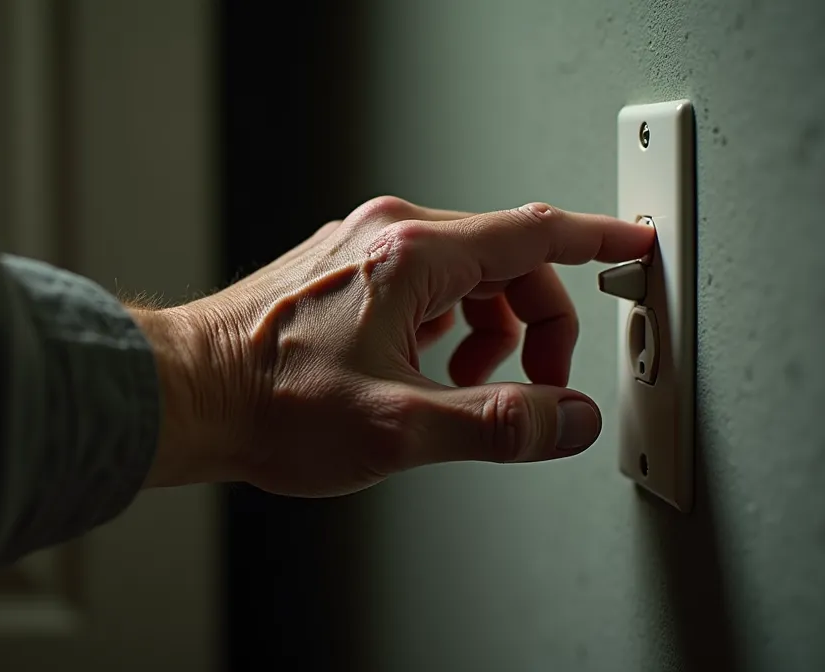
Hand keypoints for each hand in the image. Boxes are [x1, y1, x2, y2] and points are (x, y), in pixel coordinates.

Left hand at [133, 197, 655, 495]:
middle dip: (540, 324)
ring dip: (490, 329)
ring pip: (466, 274)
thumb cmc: (269, 402)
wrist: (188, 394)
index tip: (637, 248)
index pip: (536, 235)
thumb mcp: (400, 428)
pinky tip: (422, 370)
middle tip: (539, 386)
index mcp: (413, 254)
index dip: (599, 244)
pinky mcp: (340, 270)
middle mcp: (388, 235)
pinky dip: (447, 324)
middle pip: (508, 261)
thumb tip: (569, 420)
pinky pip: (424, 283)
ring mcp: (360, 248)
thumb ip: (500, 424)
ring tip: (465, 384)